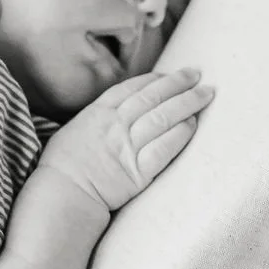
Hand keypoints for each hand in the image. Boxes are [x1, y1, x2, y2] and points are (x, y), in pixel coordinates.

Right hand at [38, 68, 214, 210]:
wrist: (62, 194)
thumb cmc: (63, 165)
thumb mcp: (76, 128)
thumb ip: (99, 116)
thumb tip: (119, 108)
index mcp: (99, 112)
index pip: (133, 88)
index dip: (155, 79)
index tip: (171, 74)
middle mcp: (115, 125)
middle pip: (153, 97)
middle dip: (178, 83)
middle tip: (197, 74)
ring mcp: (127, 147)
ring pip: (163, 117)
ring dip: (187, 103)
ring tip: (206, 94)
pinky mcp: (138, 171)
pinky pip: (164, 148)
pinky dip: (180, 134)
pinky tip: (192, 124)